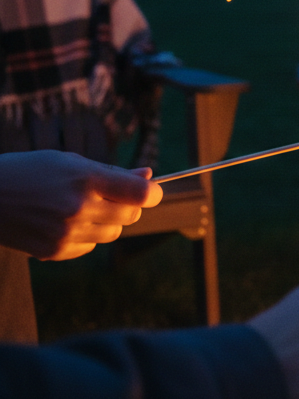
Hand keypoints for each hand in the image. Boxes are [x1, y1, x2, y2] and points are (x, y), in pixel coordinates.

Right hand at [0, 150, 162, 259]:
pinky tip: (65, 222)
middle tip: (110, 196)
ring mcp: (66, 233)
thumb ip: (112, 172)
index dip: (152, 192)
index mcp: (86, 179)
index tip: (150, 190)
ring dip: (107, 221)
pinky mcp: (54, 251)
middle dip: (128, 205)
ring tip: (81, 207)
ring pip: (112, 233)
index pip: (142, 193)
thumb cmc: (30, 171)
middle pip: (131, 215)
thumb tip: (149, 176)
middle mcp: (79, 208)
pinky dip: (86, 236)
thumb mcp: (71, 162)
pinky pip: (89, 246)